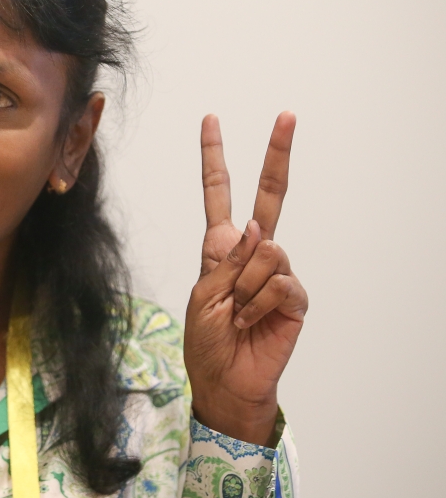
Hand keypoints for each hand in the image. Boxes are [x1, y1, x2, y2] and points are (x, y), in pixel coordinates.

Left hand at [184, 112, 307, 446]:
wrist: (225, 381)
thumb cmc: (207, 340)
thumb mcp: (202, 295)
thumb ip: (227, 261)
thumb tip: (261, 231)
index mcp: (221, 246)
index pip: (219, 194)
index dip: (214, 158)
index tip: (211, 121)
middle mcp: (252, 252)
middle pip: (269, 197)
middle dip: (277, 155)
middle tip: (287, 115)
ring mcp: (277, 272)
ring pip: (266, 252)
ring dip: (244, 286)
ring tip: (237, 312)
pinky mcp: (295, 296)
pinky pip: (279, 282)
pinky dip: (259, 303)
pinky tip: (252, 321)